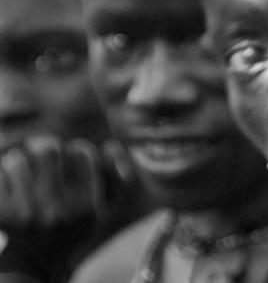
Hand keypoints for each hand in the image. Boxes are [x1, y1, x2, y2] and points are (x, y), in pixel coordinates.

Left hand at [0, 136, 116, 281]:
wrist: (36, 261)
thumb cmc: (72, 227)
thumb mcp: (100, 210)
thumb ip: (114, 180)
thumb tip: (111, 147)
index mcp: (86, 208)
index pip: (81, 153)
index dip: (76, 150)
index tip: (71, 157)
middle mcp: (58, 213)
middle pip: (49, 150)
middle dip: (46, 147)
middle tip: (45, 155)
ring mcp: (27, 216)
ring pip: (18, 159)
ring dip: (20, 160)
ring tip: (24, 169)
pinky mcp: (2, 217)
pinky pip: (0, 175)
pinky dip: (3, 173)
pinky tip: (10, 183)